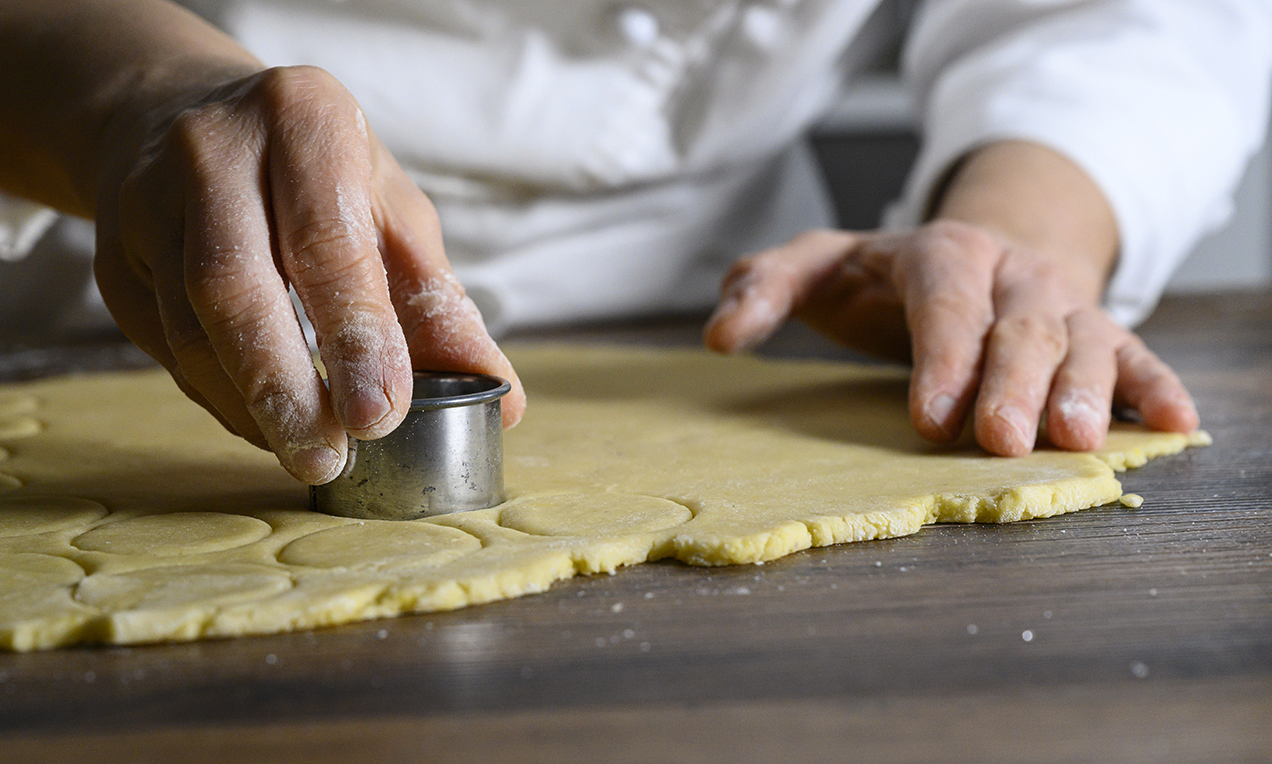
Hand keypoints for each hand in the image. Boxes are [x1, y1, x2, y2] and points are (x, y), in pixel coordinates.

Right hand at [92, 65, 524, 483]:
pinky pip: (164, 344)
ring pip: (188, 323)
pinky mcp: (111, 257)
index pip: (325, 239)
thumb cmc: (316, 176)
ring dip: (250, 402)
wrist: (183, 119)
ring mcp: (147, 202)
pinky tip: (264, 424)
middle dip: (284, 384)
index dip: (355, 333)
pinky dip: (220, 396)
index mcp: (304, 118)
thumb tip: (503, 398)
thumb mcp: (392, 214)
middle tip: (332, 457)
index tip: (383, 414)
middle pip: (234, 283)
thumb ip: (440, 305)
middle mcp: (214, 150)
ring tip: (305, 453)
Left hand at [703, 222, 1198, 455]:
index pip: (944, 301)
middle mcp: (1009, 275)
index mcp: (939, 254)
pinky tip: (1174, 424)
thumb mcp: (818, 266)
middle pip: (1018, 326)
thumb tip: (719, 334)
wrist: (978, 251)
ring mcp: (1060, 302)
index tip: (929, 416)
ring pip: (1083, 341)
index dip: (941, 356)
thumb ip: (765, 287)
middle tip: (998, 441)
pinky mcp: (1098, 331)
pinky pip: (1135, 354)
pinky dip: (1154, 387)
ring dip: (1084, 390)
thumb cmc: (885, 276)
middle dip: (1010, 383)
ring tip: (1076, 442)